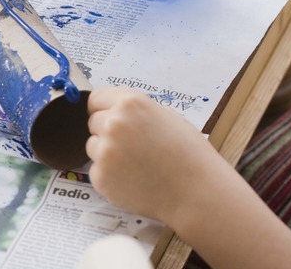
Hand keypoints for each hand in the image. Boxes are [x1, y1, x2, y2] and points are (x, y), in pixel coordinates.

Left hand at [85, 86, 222, 221]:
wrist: (197, 193)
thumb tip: (112, 110)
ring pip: (93, 146)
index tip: (110, 118)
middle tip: (132, 147)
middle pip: (93, 122)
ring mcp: (104, 151)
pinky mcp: (100, 177)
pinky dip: (110, 175)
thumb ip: (134, 111)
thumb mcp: (165, 116)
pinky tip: (133, 179)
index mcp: (130, 103)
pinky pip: (96, 170)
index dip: (104, 109)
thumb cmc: (188, 154)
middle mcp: (113, 123)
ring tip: (137, 164)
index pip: (96, 98)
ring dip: (106, 154)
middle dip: (106, 132)